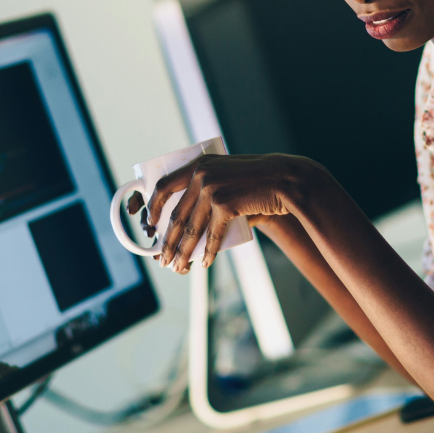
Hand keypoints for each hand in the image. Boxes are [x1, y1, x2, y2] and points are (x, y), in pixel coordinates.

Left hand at [146, 153, 312, 273]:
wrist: (284, 180)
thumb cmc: (256, 180)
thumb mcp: (226, 172)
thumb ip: (207, 183)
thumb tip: (185, 213)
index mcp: (198, 165)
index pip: (164, 185)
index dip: (153, 207)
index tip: (150, 224)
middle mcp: (201, 175)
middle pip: (176, 215)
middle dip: (167, 242)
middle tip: (162, 259)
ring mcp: (212, 189)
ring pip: (191, 229)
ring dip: (183, 253)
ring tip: (177, 267)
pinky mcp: (225, 204)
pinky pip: (212, 235)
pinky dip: (208, 252)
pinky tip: (205, 263)